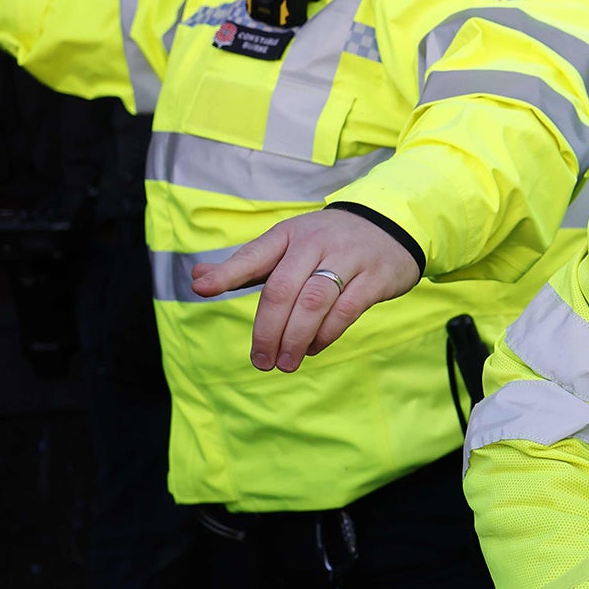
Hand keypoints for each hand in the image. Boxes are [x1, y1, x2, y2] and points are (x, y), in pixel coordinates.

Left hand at [193, 207, 420, 371]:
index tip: (201, 290)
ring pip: (314, 302)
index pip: (254, 255)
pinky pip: (346, 309)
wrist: (391, 225)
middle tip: (260, 361)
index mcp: (290, 234)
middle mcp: (317, 243)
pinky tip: (314, 347)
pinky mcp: (375, 277)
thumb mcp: (287, 245)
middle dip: (268, 329)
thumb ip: (245, 265)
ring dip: (296, 338)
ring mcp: (349, 258)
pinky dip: (326, 334)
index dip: (227, 273)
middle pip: (283, 289)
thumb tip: (197, 279)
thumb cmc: (326, 242)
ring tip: (285, 363)